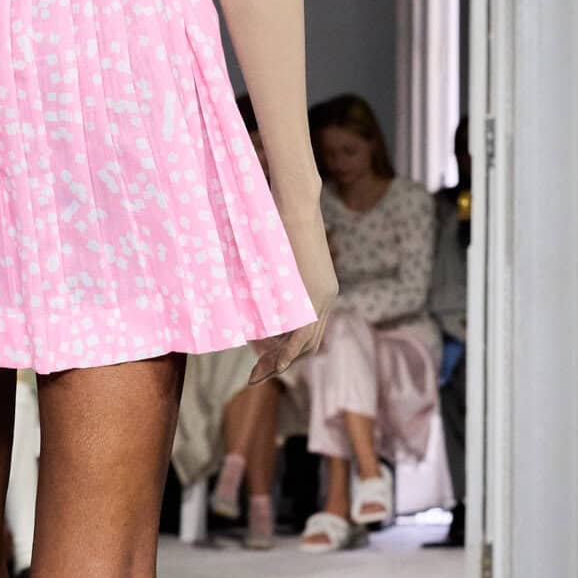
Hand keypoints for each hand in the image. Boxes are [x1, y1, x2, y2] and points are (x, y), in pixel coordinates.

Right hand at [248, 193, 338, 384]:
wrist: (296, 205)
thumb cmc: (279, 223)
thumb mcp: (275, 259)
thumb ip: (271, 281)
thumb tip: (251, 291)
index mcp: (320, 290)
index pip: (306, 332)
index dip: (284, 350)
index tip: (261, 358)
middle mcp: (326, 298)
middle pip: (308, 344)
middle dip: (280, 361)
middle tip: (256, 372)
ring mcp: (324, 298)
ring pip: (305, 345)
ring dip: (280, 361)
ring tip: (257, 373)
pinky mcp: (316, 297)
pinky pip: (302, 336)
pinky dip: (287, 354)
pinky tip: (273, 367)